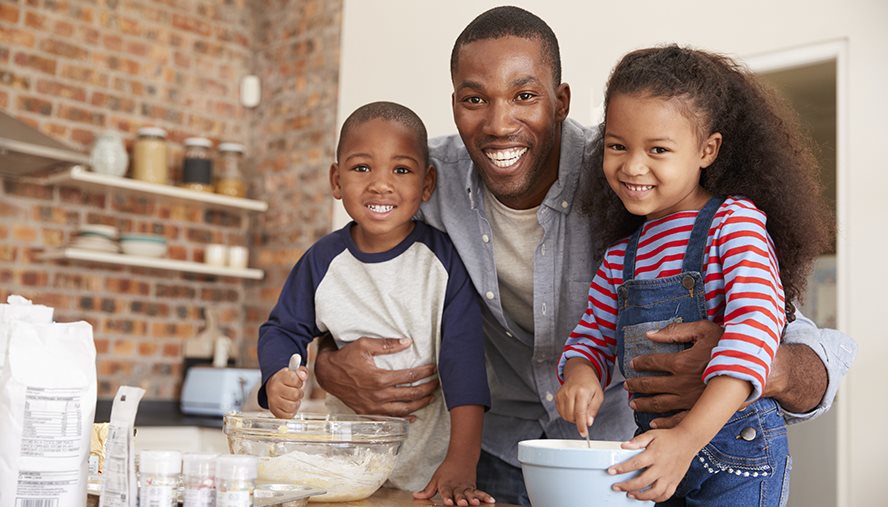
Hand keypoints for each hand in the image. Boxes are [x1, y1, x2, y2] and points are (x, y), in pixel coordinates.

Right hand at [266, 366, 307, 418]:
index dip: (299, 382)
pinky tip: (289, 405)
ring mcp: (273, 401)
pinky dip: (292, 411)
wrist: (272, 388)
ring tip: (293, 399)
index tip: (297, 382)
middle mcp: (274, 389)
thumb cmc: (286, 382)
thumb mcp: (294, 373)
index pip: (295, 380)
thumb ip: (302, 372)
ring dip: (296, 403)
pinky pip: (289, 415)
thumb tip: (303, 375)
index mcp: (279, 378)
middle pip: (295, 394)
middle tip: (296, 391)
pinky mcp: (274, 411)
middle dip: (299, 393)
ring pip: (292, 406)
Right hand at [313, 336, 437, 418]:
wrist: (328, 374)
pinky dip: (403, 419)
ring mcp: (373, 406)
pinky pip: (389, 419)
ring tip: (430, 398)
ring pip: (403, 410)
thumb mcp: (364, 345)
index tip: (433, 369)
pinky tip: (413, 416)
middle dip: (427, 389)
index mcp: (379, 378)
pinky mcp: (368, 412)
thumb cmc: (346, 358)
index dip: (424, 373)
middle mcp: (378, 395)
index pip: (409, 377)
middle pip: (410, 395)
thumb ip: (387, 344)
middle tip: (437, 384)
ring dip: (419, 404)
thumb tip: (407, 342)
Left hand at [413, 458, 494, 505]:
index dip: (446, 497)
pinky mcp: (474, 487)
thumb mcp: (435, 479)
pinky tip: (491, 501)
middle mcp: (457, 487)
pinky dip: (485, 496)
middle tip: (463, 504)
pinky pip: (480, 492)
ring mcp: (466, 487)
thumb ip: (427, 490)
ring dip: (473, 499)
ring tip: (476, 503)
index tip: (448, 502)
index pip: (445, 492)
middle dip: (461, 499)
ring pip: (470, 493)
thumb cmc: (447, 471)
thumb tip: (415, 496)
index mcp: (446, 485)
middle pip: (459, 494)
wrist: (461, 458)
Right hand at [555, 358, 603, 436]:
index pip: (580, 413)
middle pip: (571, 416)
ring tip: (579, 409)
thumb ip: (593, 410)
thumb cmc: (590, 384)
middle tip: (585, 415)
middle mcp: (570, 393)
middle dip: (578, 420)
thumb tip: (588, 422)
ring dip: (573, 418)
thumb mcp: (598, 396)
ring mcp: (562, 395)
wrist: (579, 373)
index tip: (583, 433)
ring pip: (565, 416)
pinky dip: (567, 414)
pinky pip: (561, 412)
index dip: (581, 426)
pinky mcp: (557, 397)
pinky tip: (572, 407)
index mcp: (582, 392)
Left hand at [608, 427, 696, 502]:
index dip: (621, 468)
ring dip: (640, 496)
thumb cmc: (669, 437)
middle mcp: (662, 467)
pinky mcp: (675, 481)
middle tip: (616, 487)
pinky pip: (666, 494)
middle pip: (642, 481)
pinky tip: (648, 497)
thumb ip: (637, 441)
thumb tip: (623, 445)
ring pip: (654, 492)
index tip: (611, 471)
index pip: (634, 463)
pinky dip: (656, 499)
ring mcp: (669, 476)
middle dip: (626, 486)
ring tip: (630, 494)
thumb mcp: (651, 434)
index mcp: (654, 455)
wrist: (688, 440)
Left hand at [623, 320, 722, 427]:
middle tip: (628, 385)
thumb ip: (675, 331)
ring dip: (644, 404)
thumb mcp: (703, 330)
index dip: (640, 363)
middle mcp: (682, 383)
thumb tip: (650, 334)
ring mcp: (690, 399)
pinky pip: (678, 419)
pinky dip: (664, 423)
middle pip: (652, 385)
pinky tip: (653, 423)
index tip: (633, 364)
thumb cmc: (729, 346)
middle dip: (637, 385)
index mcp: (681, 362)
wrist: (752, 367)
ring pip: (660, 403)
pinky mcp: (700, 410)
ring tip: (633, 403)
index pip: (652, 363)